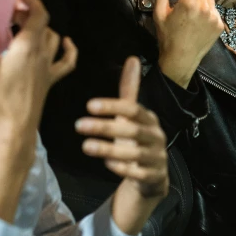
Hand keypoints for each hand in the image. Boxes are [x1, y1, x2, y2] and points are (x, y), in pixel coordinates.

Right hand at [0, 0, 77, 146]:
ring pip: (54, 38)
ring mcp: (50, 67)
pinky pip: (67, 61)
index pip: (38, 13)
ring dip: (42, 28)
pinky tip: (65, 43)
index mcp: (28, 46)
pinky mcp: (51, 80)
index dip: (31, 0)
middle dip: (30, 14)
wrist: (14, 129)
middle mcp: (43, 53)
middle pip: (44, 24)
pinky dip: (69, 49)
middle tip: (11, 14)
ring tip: (24, 28)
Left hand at [75, 57, 168, 234]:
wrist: (152, 176)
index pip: (132, 109)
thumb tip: (132, 58)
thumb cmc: (137, 141)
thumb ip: (129, 90)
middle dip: (105, 127)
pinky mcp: (154, 177)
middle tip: (79, 125)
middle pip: (132, 130)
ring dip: (108, 149)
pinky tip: (106, 164)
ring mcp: (156, 158)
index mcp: (150, 119)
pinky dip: (122, 169)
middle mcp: (156, 137)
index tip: (89, 105)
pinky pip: (138, 173)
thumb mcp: (132, 116)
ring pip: (134, 154)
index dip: (112, 106)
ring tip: (85, 146)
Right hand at [154, 0, 223, 87]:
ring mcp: (214, 17)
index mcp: (188, 3)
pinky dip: (208, 11)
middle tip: (183, 3)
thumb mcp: (160, 14)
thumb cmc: (167, 37)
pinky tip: (199, 24)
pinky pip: (214, 10)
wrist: (181, 60)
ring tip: (191, 15)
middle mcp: (204, 8)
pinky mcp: (220, 25)